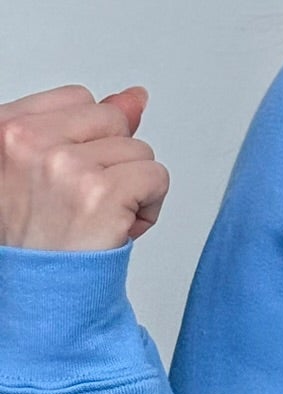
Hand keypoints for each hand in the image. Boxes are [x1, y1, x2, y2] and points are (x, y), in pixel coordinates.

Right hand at [0, 84, 168, 249]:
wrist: (36, 298)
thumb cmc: (36, 239)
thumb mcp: (43, 170)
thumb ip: (83, 127)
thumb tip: (136, 96)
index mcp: (3, 128)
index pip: (79, 99)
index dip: (89, 140)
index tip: (70, 177)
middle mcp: (25, 141)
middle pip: (113, 120)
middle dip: (113, 160)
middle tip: (82, 202)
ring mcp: (63, 164)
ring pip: (139, 150)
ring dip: (132, 187)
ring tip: (97, 218)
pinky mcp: (100, 191)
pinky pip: (156, 176)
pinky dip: (149, 206)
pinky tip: (118, 228)